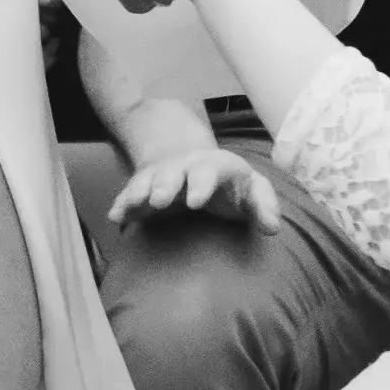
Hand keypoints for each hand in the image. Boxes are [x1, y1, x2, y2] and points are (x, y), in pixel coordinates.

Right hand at [107, 135, 281, 232]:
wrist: (194, 162)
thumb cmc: (230, 185)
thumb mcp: (252, 190)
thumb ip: (263, 207)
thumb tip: (273, 227)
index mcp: (214, 166)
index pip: (210, 170)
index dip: (202, 183)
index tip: (195, 201)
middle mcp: (185, 167)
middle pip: (174, 172)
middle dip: (166, 184)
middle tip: (159, 201)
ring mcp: (162, 176)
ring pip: (148, 180)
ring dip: (140, 191)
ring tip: (132, 205)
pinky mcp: (145, 189)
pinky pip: (131, 194)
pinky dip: (123, 203)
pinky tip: (116, 216)